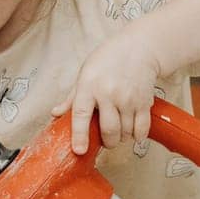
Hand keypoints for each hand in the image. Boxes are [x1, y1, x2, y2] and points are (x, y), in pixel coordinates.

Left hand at [51, 28, 163, 154]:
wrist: (138, 48)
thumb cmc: (108, 59)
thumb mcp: (85, 73)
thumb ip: (72, 97)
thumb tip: (55, 114)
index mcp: (89, 86)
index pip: (81, 115)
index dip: (80, 135)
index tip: (80, 150)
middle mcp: (109, 93)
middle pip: (109, 130)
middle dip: (108, 142)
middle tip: (107, 140)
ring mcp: (128, 98)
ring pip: (125, 132)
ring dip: (122, 138)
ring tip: (119, 130)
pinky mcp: (144, 101)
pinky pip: (142, 129)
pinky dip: (137, 135)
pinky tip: (133, 130)